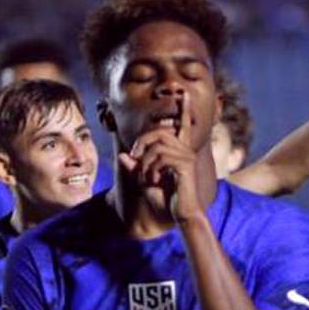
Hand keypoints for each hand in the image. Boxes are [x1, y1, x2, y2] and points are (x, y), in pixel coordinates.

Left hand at [118, 96, 206, 221]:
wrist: (181, 215)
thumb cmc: (166, 200)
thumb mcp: (144, 182)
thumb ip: (134, 168)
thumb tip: (121, 155)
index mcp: (179, 151)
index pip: (182, 126)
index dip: (184, 109)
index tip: (183, 94)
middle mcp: (185, 151)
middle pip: (159, 132)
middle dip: (141, 142)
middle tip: (133, 157)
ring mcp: (187, 157)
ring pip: (158, 145)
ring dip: (145, 160)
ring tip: (144, 176)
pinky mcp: (185, 166)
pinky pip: (161, 158)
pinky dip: (151, 168)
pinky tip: (152, 180)